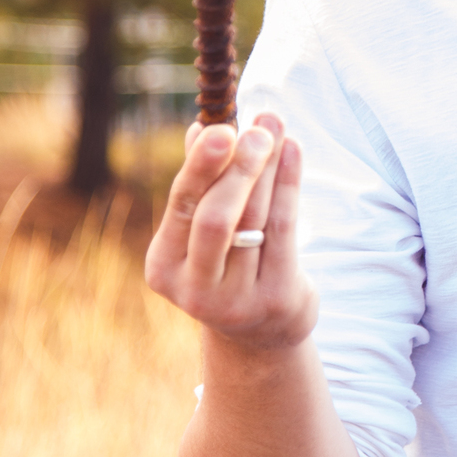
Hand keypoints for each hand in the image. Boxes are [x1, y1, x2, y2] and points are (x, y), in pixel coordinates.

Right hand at [145, 112, 317, 351]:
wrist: (262, 329)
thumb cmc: (228, 262)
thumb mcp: (205, 231)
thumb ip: (203, 183)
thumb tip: (200, 127)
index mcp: (164, 267)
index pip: (182, 207)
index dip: (202, 166)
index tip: (222, 128)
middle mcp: (194, 290)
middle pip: (217, 219)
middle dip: (239, 168)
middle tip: (259, 128)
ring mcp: (236, 300)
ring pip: (255, 220)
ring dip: (268, 168)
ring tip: (276, 128)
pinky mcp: (276, 299)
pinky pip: (284, 230)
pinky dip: (289, 186)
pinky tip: (293, 152)